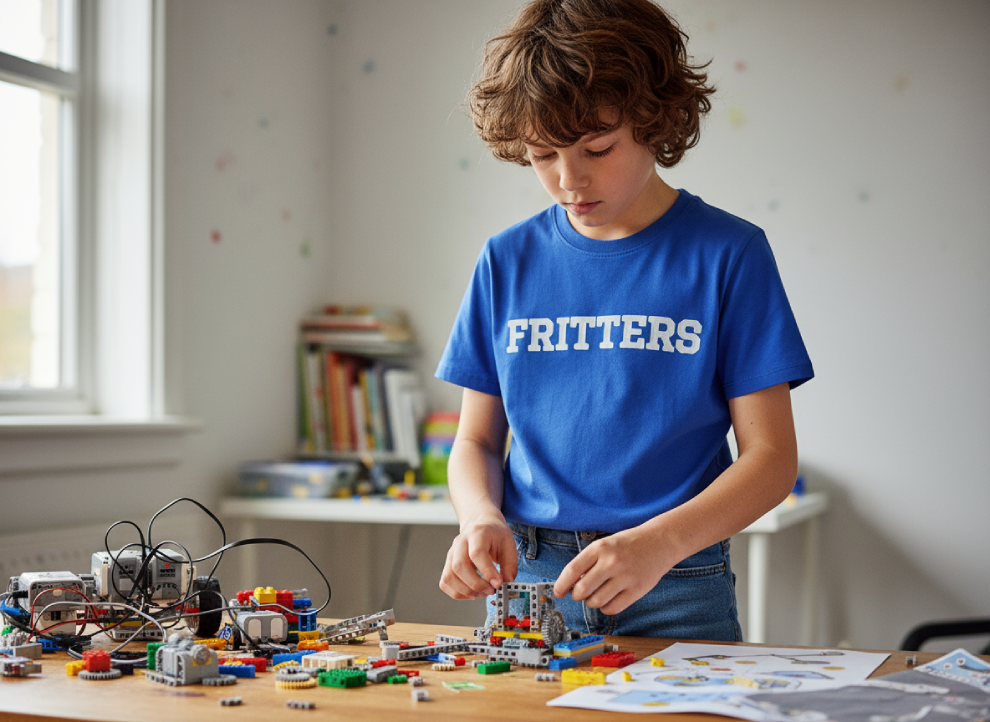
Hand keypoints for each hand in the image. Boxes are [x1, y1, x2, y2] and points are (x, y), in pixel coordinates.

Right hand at [439, 515, 517, 599]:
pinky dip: (458, 593)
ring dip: (466, 591)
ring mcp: (451, 553)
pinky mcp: (447, 564)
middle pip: (459, 566)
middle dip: (476, 584)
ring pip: (449, 577)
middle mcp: (460, 542)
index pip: (476, 553)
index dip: (487, 571)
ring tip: (483, 593)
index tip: (498, 583)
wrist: (482, 525)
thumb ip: (510, 566)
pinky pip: (445, 583)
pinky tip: (472, 593)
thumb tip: (507, 584)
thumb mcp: (509, 545)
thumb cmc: (495, 536)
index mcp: (477, 533)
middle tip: (491, 590)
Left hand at [552, 526, 672, 615]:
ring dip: (591, 602)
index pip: (572, 570)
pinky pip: (612, 608)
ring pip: (596, 601)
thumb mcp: (606, 544)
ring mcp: (625, 577)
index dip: (561, 584)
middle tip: (580, 593)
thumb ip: (589, 562)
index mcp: (600, 548)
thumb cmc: (629, 543)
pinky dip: (606, 607)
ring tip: (597, 594)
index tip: (558, 592)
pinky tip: (609, 599)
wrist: (660, 541)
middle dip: (577, 595)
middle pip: (582, 590)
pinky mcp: (637, 590)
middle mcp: (612, 562)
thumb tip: (571, 585)